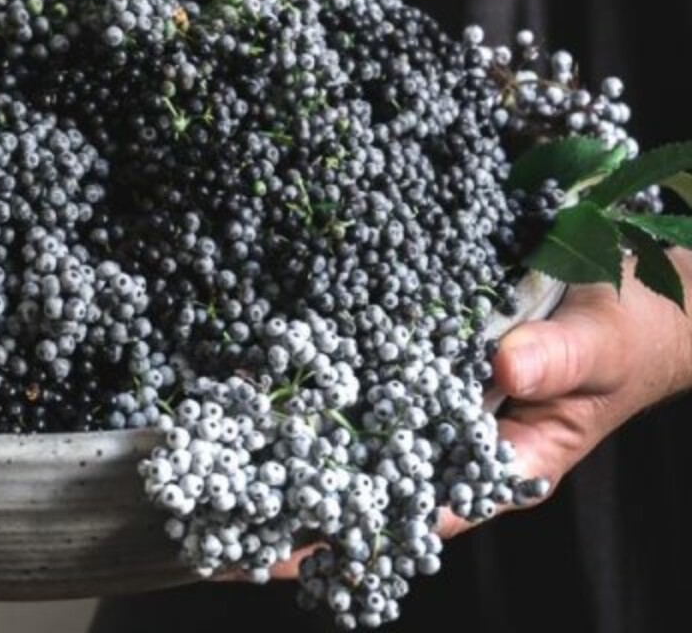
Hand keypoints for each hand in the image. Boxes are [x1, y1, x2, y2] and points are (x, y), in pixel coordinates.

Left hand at [235, 248, 691, 579]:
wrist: (634, 305)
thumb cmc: (628, 335)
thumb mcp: (604, 344)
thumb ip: (559, 359)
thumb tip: (501, 368)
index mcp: (510, 465)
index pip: (425, 515)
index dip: (358, 536)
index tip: (291, 552)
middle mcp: (463, 449)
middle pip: (377, 495)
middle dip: (307, 512)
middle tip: (227, 526)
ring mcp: (442, 414)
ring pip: (365, 450)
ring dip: (303, 460)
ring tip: (225, 473)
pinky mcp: (429, 375)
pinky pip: (372, 395)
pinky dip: (327, 398)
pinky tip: (270, 395)